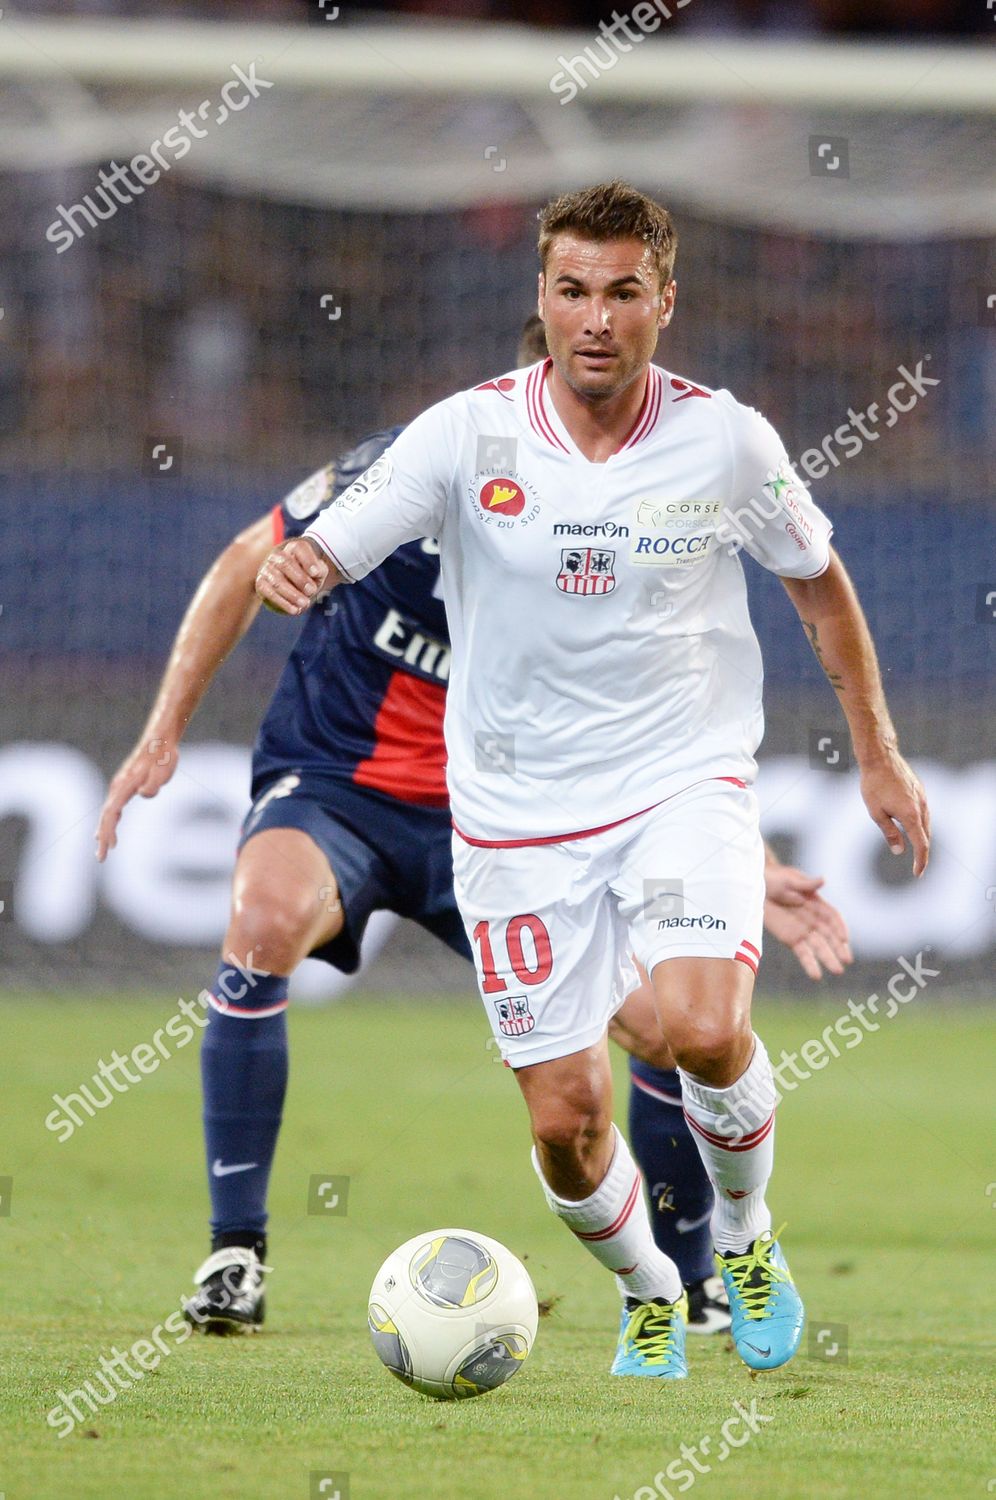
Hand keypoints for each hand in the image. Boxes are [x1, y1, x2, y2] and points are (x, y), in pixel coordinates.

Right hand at [96, 734, 178, 860]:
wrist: (160, 740)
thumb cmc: (163, 756)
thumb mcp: (163, 770)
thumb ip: (153, 783)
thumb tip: (144, 794)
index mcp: (124, 784)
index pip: (112, 812)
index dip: (109, 830)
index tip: (110, 847)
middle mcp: (118, 785)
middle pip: (106, 816)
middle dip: (102, 837)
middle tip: (100, 858)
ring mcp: (119, 786)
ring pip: (107, 813)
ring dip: (104, 831)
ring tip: (100, 849)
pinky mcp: (125, 786)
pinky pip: (112, 808)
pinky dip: (109, 822)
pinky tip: (108, 833)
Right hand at [255, 537, 330, 615]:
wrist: (291, 581)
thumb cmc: (307, 575)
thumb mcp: (318, 571)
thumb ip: (320, 570)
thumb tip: (316, 573)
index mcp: (293, 548)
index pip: (299, 548)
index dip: (308, 560)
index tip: (316, 573)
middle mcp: (277, 556)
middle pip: (285, 563)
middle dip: (300, 579)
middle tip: (312, 591)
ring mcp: (267, 568)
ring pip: (277, 580)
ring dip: (292, 594)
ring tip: (305, 603)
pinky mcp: (261, 583)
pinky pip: (270, 593)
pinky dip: (283, 603)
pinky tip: (295, 610)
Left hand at [763, 862, 852, 980]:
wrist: (756, 887)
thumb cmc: (775, 879)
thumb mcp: (790, 879)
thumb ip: (806, 884)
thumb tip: (823, 880)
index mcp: (818, 904)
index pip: (833, 917)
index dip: (840, 927)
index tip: (844, 938)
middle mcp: (814, 920)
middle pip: (830, 936)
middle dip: (839, 947)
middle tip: (847, 960)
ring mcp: (803, 931)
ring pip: (819, 947)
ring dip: (829, 959)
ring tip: (838, 971)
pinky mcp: (791, 939)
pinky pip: (803, 953)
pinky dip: (810, 964)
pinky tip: (817, 976)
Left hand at [859, 748, 929, 876]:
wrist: (880, 758)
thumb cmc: (874, 785)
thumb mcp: (876, 813)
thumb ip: (890, 833)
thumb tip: (899, 851)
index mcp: (911, 815)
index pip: (921, 844)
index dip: (921, 861)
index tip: (918, 873)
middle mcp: (921, 807)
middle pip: (926, 835)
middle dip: (923, 851)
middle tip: (918, 866)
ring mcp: (922, 797)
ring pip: (926, 822)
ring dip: (922, 836)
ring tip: (917, 848)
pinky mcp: (920, 790)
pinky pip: (924, 811)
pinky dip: (921, 822)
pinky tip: (913, 825)